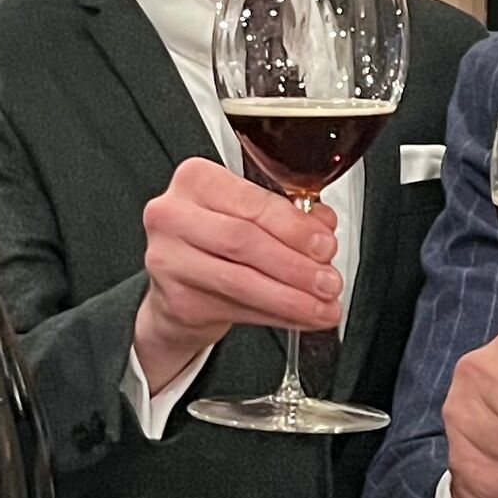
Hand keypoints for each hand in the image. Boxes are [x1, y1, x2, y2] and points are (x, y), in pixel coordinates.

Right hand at [133, 159, 339, 389]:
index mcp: (196, 180)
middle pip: (243, 241)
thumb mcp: (247, 214)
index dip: (294, 227)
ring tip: (321, 306)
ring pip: (240, 281)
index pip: (251, 202)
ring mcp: (168, 260)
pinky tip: (300, 317)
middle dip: (295, 265)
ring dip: (291, 298)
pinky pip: (236, 310)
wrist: (176, 280)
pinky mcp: (175, 300)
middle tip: (328, 281)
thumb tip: (322, 228)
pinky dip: (276, 316)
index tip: (325, 245)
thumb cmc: (213, 239)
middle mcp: (173, 216)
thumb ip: (287, 216)